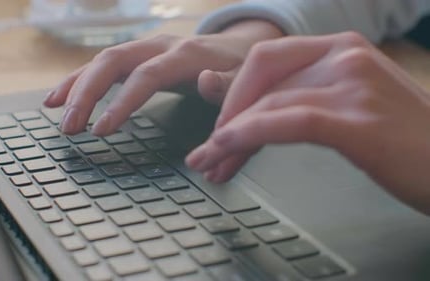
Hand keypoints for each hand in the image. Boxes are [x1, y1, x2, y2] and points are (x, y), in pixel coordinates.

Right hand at [44, 20, 283, 134]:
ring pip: (102, 59)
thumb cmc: (241, 70)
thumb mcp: (245, 81)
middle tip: (69, 127)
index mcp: (186, 55)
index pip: (146, 76)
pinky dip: (80, 79)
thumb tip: (205, 83)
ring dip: (75, 84)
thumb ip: (228, 86)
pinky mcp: (138, 56)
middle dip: (87, 93)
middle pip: (114, 61)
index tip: (101, 130)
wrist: (239, 46)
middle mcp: (160, 46)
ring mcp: (146, 48)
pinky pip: (103, 64)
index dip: (122, 102)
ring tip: (53, 110)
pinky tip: (60, 96)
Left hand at [185, 32, 429, 214]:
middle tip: (205, 152)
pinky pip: (290, 120)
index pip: (266, 59)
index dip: (232, 93)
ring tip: (209, 164)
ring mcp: (353, 85)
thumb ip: (293, 97)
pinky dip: (251, 133)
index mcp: (340, 48)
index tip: (218, 129)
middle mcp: (344, 56)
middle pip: (260, 76)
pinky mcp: (358, 121)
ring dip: (228, 136)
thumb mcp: (342, 106)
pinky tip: (228, 148)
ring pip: (268, 100)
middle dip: (224, 115)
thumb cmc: (400, 140)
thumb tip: (234, 103)